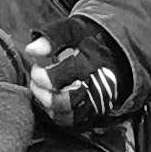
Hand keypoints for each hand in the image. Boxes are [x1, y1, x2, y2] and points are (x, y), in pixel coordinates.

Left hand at [24, 14, 137, 128]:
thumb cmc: (91, 39)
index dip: (41, 76)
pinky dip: (58, 114)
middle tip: (35, 83)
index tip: (36, 68)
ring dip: (49, 105)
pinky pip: (74, 121)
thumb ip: (51, 37)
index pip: (61, 78)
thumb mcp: (73, 30)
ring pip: (68, 114)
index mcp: (91, 63)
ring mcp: (98, 101)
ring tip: (42, 92)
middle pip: (64, 101)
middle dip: (43, 94)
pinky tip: (52, 101)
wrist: (119, 51)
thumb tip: (30, 50)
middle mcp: (97, 85)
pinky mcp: (96, 111)